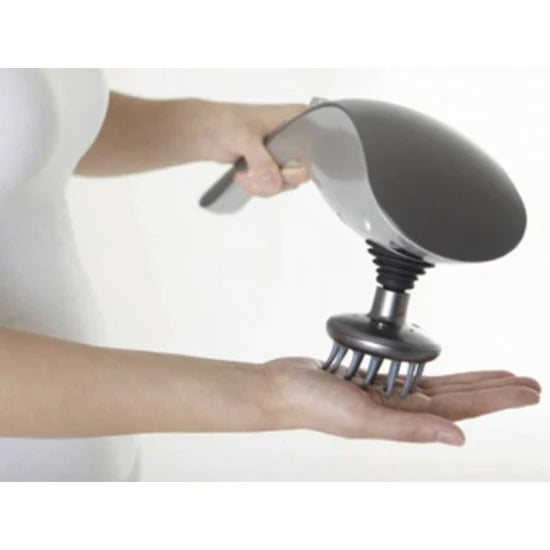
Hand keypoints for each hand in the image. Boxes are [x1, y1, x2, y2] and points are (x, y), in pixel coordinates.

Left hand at [195, 100, 309, 196]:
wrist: (203, 132)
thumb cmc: (223, 121)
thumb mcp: (245, 139)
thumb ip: (261, 161)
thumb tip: (274, 182)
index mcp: (294, 119)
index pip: (313, 147)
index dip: (300, 164)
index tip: (282, 171)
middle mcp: (293, 135)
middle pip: (301, 170)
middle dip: (277, 179)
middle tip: (255, 175)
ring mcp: (282, 152)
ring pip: (287, 181)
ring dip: (265, 186)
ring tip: (245, 177)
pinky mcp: (270, 165)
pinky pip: (275, 185)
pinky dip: (260, 187)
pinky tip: (244, 179)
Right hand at [265, 358, 540, 444]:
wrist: (283, 387)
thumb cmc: (314, 405)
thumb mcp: (363, 418)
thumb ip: (409, 428)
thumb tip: (457, 438)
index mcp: (402, 418)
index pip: (462, 410)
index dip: (497, 400)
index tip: (528, 391)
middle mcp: (401, 405)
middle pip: (460, 397)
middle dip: (496, 390)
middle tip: (530, 382)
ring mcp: (389, 390)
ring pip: (442, 383)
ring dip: (474, 379)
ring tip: (502, 374)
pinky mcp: (375, 373)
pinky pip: (415, 370)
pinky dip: (438, 368)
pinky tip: (449, 368)